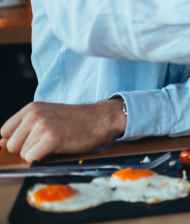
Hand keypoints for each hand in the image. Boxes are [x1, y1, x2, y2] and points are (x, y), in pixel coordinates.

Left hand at [1, 100, 126, 161]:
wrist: (101, 119)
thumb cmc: (76, 120)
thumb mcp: (47, 117)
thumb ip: (23, 129)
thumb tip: (1, 143)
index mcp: (31, 108)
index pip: (5, 132)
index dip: (18, 140)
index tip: (34, 139)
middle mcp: (33, 115)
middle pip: (12, 146)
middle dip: (28, 148)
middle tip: (47, 141)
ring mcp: (42, 126)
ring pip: (23, 154)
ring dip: (38, 154)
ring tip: (56, 143)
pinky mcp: (50, 139)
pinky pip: (33, 158)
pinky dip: (44, 159)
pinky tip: (58, 149)